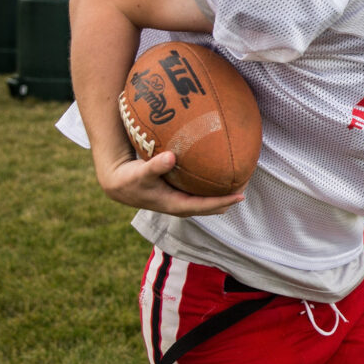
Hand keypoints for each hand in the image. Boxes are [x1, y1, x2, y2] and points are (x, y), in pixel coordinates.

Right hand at [96, 150, 244, 215]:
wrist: (119, 185)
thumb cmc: (130, 179)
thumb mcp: (141, 172)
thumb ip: (154, 166)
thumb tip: (170, 157)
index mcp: (175, 204)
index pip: (205, 206)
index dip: (223, 201)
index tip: (240, 195)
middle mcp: (180, 206)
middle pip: (210, 207)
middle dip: (227, 199)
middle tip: (245, 188)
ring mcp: (179, 202)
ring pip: (206, 202)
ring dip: (222, 196)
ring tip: (239, 183)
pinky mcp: (178, 195)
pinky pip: (200, 194)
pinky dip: (211, 189)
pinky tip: (220, 176)